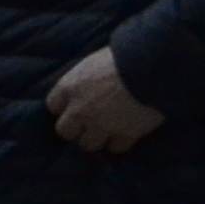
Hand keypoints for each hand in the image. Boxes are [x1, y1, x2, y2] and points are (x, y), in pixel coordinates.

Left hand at [48, 47, 164, 152]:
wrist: (151, 68)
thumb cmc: (123, 55)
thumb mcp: (95, 61)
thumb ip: (86, 76)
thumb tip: (89, 80)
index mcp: (69, 87)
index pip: (53, 106)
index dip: (64, 107)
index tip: (74, 106)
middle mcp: (79, 110)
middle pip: (65, 131)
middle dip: (76, 128)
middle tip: (89, 123)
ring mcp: (101, 125)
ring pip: (88, 144)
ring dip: (97, 139)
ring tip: (107, 132)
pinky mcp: (125, 135)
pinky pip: (116, 148)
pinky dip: (121, 143)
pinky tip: (127, 135)